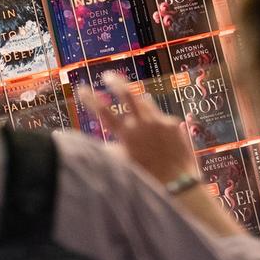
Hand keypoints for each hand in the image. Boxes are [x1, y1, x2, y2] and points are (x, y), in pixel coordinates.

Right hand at [75, 71, 199, 184]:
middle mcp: (143, 124)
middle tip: (108, 75)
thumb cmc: (146, 178)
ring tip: (134, 110)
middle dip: (116, 81)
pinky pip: (160, 117)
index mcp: (127, 135)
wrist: (177, 185)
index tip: (81, 89)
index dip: (90, 99)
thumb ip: (110, 150)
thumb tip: (99, 143)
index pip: (103, 111)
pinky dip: (154, 122)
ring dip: (137, 103)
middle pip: (127, 93)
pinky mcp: (173, 124)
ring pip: (145, 102)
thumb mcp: (122, 164)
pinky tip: (156, 135)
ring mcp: (160, 121)